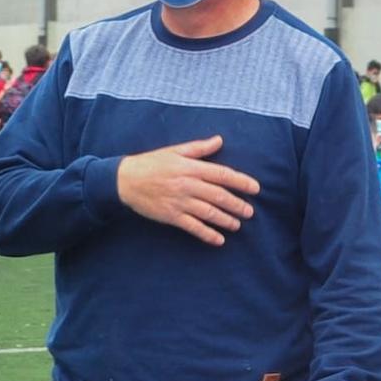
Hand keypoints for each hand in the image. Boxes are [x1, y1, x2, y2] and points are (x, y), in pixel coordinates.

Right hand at [115, 136, 260, 246]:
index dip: (241, 182)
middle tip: (249, 212)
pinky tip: (219, 240)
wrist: (125, 180)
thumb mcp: (175, 151)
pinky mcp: (171, 216)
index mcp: (190, 167)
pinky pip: (193, 227)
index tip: (255, 188)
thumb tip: (219, 140)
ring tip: (237, 225)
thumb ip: (199, 148)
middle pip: (219, 196)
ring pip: (209, 212)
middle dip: (237, 205)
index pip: (222, 174)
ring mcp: (180, 202)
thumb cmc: (151, 163)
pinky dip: (207, 234)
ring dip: (226, 220)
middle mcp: (188, 185)